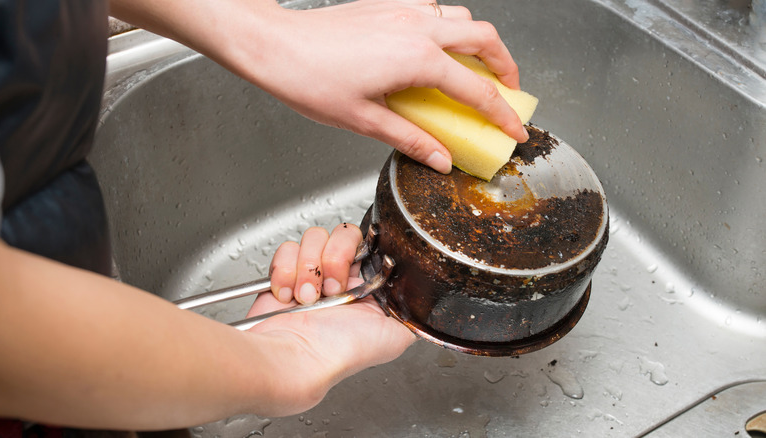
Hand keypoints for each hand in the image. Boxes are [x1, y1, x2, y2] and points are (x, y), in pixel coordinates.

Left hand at [230, 0, 527, 173]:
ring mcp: (403, 10)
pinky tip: (435, 47)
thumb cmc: (309, 80)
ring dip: (478, 41)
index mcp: (417, 60)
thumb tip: (440, 159)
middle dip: (506, 65)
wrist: (275, 44)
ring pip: (461, 16)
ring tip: (477, 68)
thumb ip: (410, 139)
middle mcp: (417, 27)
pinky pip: (433, 8)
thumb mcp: (364, 120)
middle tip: (509, 90)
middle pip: (484, 38)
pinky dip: (447, 26)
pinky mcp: (387, 4)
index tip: (515, 129)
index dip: (502, 114)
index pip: (477, 91)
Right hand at [244, 224, 415, 414]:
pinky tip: (288, 296)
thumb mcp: (397, 336)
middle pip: (343, 234)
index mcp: (367, 287)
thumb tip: (422, 299)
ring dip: (309, 267)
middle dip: (335, 258)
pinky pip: (286, 250)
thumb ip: (413, 312)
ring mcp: (311, 274)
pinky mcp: (284, 275)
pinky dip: (285, 271)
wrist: (300, 359)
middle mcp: (340, 278)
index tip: (356, 268)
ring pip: (314, 237)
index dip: (362, 251)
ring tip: (307, 297)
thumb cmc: (343, 352)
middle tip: (332, 288)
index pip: (371, 245)